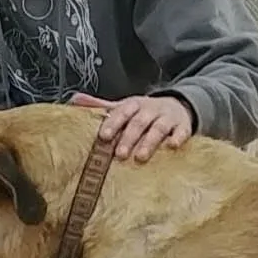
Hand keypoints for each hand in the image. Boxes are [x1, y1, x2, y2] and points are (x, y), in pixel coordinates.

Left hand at [70, 92, 193, 161]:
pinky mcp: (183, 125)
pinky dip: (178, 137)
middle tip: (120, 154)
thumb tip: (75, 100)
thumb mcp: (124, 107)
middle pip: (139, 122)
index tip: (103, 137)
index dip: (112, 123)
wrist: (178, 106)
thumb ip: (102, 106)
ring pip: (158, 128)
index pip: (121, 112)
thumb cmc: (145, 112)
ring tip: (141, 157)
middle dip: (129, 137)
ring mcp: (167, 117)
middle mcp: (150, 109)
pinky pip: (182, 131)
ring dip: (150, 142)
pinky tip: (172, 146)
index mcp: (134, 105)